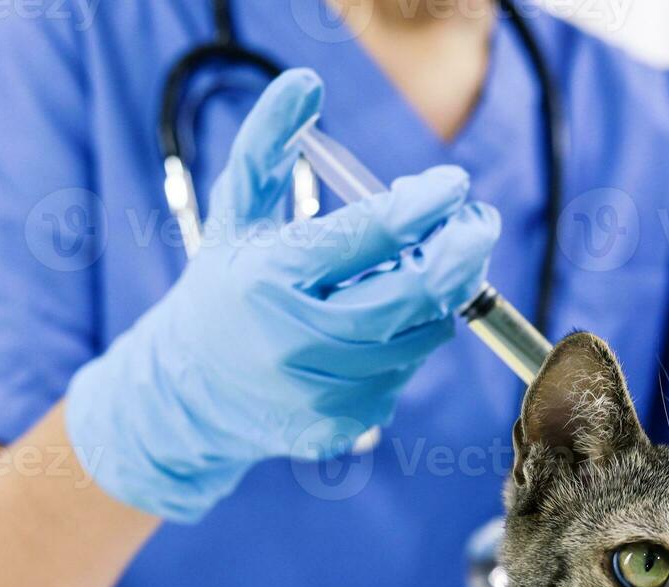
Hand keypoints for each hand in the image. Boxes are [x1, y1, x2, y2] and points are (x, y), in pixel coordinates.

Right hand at [65, 69, 499, 521]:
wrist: (190, 395)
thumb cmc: (223, 288)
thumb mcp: (235, 214)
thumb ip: (267, 143)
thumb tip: (307, 79)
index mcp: (270, 279)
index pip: (374, 233)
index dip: (428, 203)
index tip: (454, 183)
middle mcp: (300, 340)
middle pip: (419, 290)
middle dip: (464, 248)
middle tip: (478, 220)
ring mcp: (327, 391)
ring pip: (424, 331)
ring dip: (440, 293)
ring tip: (428, 264)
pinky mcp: (346, 423)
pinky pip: (407, 369)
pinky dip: (410, 336)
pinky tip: (388, 319)